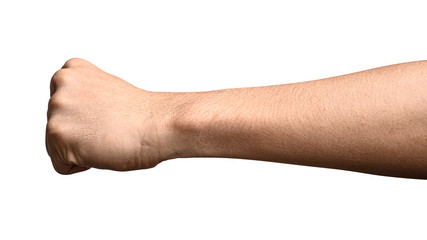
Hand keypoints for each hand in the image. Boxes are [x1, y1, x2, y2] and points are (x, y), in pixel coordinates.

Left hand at [46, 58, 179, 173]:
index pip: (62, 109)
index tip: (108, 114)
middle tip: (110, 126)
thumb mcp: (105, 91)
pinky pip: (62, 166)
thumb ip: (82, 98)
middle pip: (58, 127)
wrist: (158, 124)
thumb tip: (74, 118)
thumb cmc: (142, 114)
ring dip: (82, 149)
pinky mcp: (57, 134)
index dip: (87, 119)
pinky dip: (82, 166)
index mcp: (71, 71)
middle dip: (82, 133)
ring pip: (57, 146)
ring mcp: (56, 109)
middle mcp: (60, 85)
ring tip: (107, 136)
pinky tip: (102, 149)